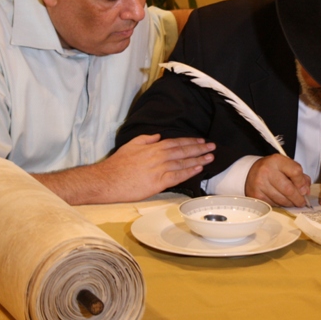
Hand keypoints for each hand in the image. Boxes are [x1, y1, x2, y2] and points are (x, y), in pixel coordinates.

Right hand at [35, 134, 214, 204]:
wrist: (108, 180)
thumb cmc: (118, 164)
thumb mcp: (131, 145)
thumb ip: (146, 139)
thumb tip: (158, 136)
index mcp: (153, 147)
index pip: (176, 142)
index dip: (190, 142)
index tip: (201, 141)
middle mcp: (159, 156)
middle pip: (183, 151)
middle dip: (199, 148)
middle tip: (212, 147)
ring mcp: (159, 169)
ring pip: (183, 163)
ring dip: (198, 159)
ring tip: (210, 157)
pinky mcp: (158, 182)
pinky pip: (178, 176)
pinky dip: (189, 172)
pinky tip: (199, 169)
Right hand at [245, 154, 310, 206]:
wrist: (251, 172)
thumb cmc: (272, 169)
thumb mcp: (286, 166)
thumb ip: (299, 176)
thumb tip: (306, 191)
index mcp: (277, 160)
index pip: (295, 172)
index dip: (302, 183)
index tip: (304, 190)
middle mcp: (267, 171)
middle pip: (288, 189)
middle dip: (298, 198)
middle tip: (302, 202)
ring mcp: (260, 184)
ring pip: (281, 199)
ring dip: (290, 203)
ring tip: (292, 202)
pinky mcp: (256, 195)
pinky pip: (273, 204)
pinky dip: (280, 205)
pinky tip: (281, 201)